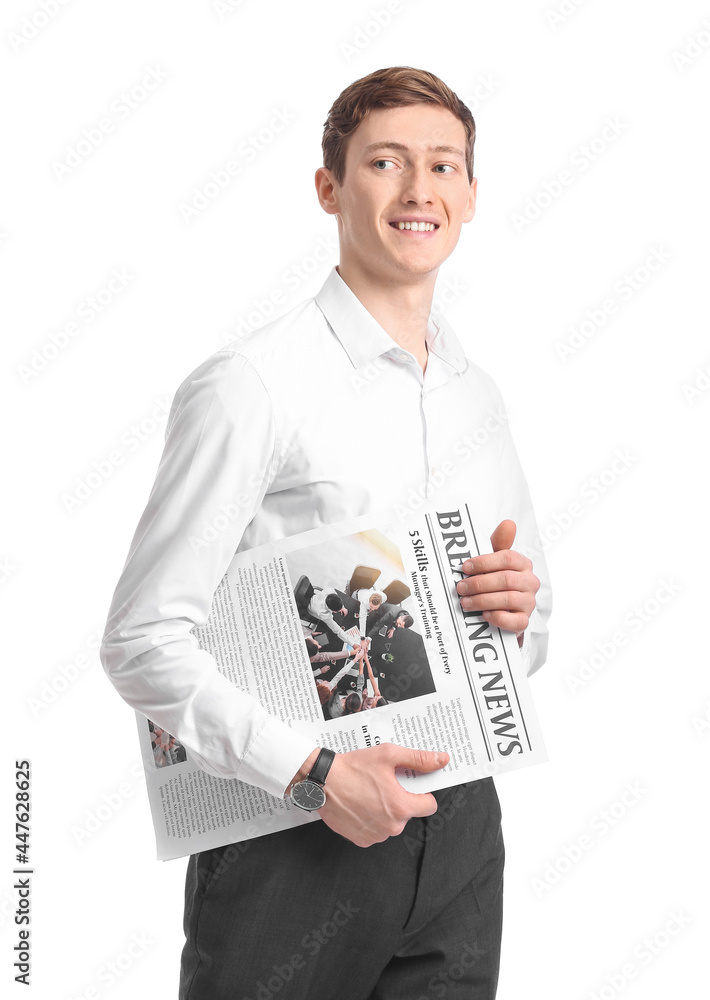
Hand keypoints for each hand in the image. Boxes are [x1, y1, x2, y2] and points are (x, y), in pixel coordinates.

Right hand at [289, 744, 449, 847]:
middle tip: (384, 783)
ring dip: (385, 810)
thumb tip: (441, 760)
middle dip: (400, 799)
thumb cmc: (353, 768)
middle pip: (408, 813)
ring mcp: (376, 835)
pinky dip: (371, 819)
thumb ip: (418, 759)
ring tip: (369, 792)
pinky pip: (376, 830)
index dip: (422, 793)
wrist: (321, 782)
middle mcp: (391, 826)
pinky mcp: (362, 840)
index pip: (429, 806)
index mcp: (401, 806)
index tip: (410, 784)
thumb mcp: (388, 755)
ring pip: (392, 823)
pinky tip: (360, 803)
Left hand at [456, 519, 539, 634]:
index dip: (484, 562)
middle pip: (505, 579)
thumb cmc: (497, 579)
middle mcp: (530, 582)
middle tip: (460, 587)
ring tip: (465, 602)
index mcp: (523, 564)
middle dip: (479, 583)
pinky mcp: (524, 620)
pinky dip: (498, 617)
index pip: (507, 558)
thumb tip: (508, 523)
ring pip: (508, 599)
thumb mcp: (495, 560)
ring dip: (482, 600)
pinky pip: (514, 621)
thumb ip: (499, 543)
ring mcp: (529, 602)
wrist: (505, 608)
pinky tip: (484, 615)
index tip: (465, 567)